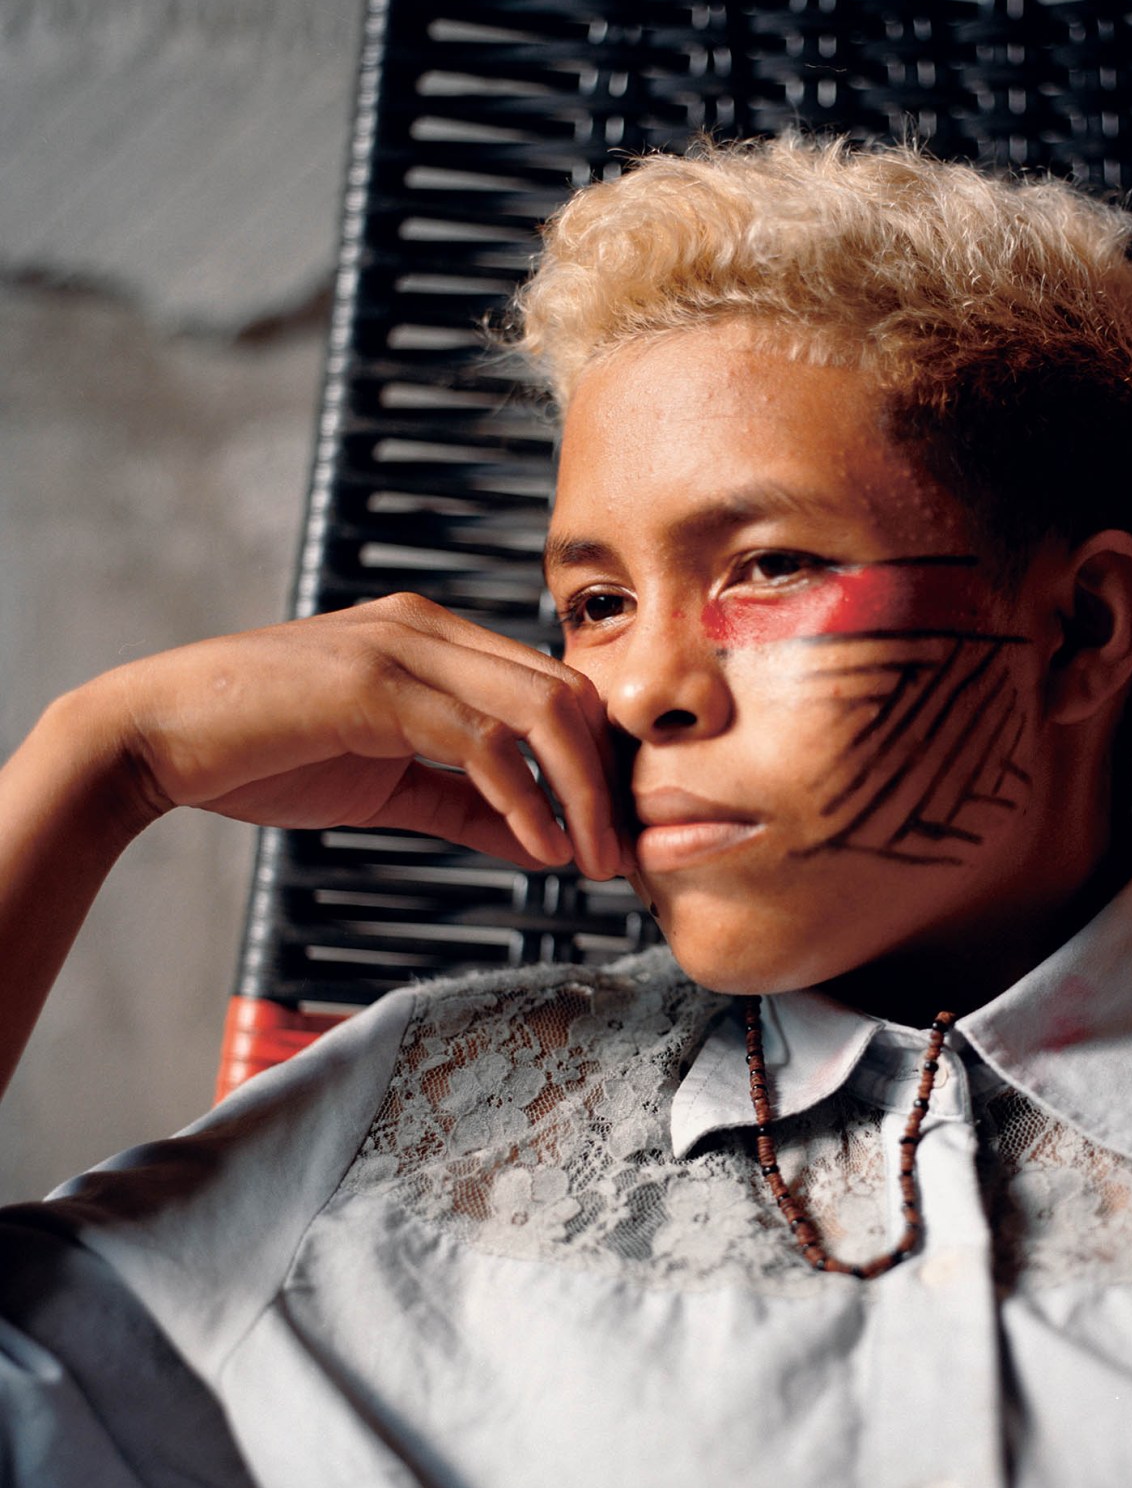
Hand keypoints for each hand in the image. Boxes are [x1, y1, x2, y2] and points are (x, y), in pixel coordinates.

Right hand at [72, 593, 626, 877]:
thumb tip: (546, 842)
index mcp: (434, 638)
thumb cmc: (261, 755)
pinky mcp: (373, 686)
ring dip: (582, 794)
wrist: (152, 740)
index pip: (554, 685)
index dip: (598, 759)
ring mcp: (401, 649)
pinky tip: (542, 848)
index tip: (614, 829)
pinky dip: (527, 799)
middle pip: (566, 692)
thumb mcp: (388, 785)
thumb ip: (469, 806)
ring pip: (540, 710)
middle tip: (623, 854)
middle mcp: (427, 627)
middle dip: (607, 779)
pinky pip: (482, 741)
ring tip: (594, 860)